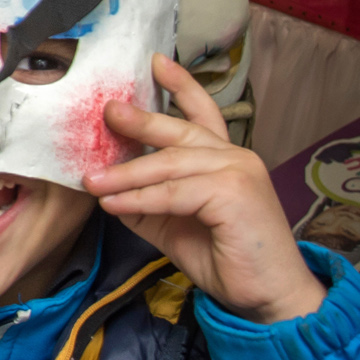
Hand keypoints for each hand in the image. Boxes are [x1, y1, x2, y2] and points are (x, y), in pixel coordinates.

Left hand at [85, 55, 324, 324]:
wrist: (266, 297)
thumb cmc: (226, 258)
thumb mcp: (174, 223)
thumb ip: (147, 200)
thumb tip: (106, 186)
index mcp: (225, 159)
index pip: (202, 114)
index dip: (182, 85)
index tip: (156, 62)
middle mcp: (235, 157)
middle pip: (179, 131)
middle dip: (140, 120)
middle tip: (106, 112)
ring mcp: (238, 172)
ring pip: (169, 163)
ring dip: (125, 174)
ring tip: (92, 181)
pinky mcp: (234, 194)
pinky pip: (173, 192)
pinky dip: (140, 198)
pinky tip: (113, 204)